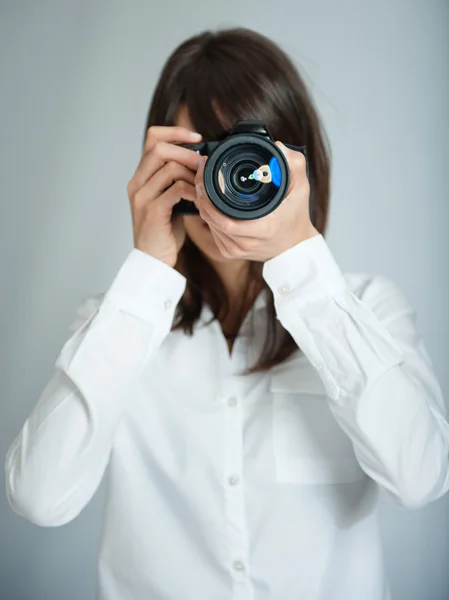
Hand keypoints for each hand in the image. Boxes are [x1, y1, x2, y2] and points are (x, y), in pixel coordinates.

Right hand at [127, 126, 202, 267]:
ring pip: (169, 168)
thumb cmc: (164, 231)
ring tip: (204, 183)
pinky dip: (193, 190)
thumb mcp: (169, 200)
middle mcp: (137, 184)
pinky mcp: (153, 211)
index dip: (175, 132)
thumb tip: (201, 163)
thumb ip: (176, 181)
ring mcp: (143, 197)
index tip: (197, 138)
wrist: (153, 259)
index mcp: (140, 178)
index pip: (152, 139)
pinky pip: (176, 189)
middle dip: (187, 152)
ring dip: (192, 173)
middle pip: (159, 149)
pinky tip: (200, 198)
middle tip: (204, 163)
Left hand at [193, 142, 318, 261]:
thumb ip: (294, 164)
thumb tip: (278, 147)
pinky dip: (208, 216)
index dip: (209, 198)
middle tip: (201, 174)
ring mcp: (236, 250)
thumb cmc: (296, 216)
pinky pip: (212, 232)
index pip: (224, 219)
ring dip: (203, 204)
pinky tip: (209, 202)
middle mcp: (246, 243)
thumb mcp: (301, 188)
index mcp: (261, 229)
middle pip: (211, 219)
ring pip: (209, 225)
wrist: (295, 246)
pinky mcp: (230, 253)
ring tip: (203, 184)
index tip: (206, 174)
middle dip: (202, 195)